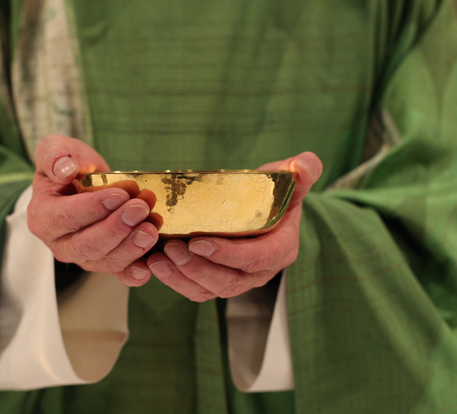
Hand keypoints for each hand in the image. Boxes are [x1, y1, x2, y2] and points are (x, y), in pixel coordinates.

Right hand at [27, 134, 157, 285]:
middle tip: (141, 208)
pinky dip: (135, 273)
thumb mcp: (55, 149)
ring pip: (106, 261)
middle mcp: (60, 243)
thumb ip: (54, 155)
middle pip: (87, 245)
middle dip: (116, 228)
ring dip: (132, 246)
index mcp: (43, 216)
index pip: (65, 217)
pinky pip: (120, 274)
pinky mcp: (106, 262)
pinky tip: (149, 266)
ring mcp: (84, 257)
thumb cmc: (68, 165)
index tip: (120, 194)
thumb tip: (65, 168)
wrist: (83, 181)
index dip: (93, 208)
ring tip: (152, 226)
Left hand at [145, 152, 322, 301]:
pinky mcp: (216, 281)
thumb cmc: (275, 192)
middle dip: (198, 268)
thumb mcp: (289, 178)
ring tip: (156, 258)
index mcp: (281, 248)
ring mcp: (237, 279)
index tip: (198, 241)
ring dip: (181, 277)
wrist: (263, 209)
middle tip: (170, 248)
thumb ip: (300, 171)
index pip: (257, 258)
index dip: (228, 254)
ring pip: (209, 290)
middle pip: (230, 281)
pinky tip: (152, 263)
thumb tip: (304, 165)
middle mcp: (260, 272)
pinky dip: (174, 280)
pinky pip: (196, 290)